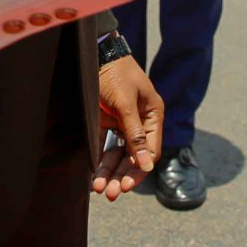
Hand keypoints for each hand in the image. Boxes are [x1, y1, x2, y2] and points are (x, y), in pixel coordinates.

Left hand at [92, 54, 162, 200]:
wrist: (96, 53)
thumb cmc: (115, 74)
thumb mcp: (126, 103)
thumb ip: (135, 134)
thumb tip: (147, 165)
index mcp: (153, 115)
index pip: (150, 152)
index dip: (138, 170)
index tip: (125, 186)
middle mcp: (141, 122)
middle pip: (133, 156)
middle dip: (121, 175)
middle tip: (110, 193)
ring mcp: (123, 122)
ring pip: (118, 154)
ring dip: (110, 171)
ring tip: (99, 189)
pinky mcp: (107, 120)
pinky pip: (105, 145)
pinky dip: (100, 160)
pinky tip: (93, 175)